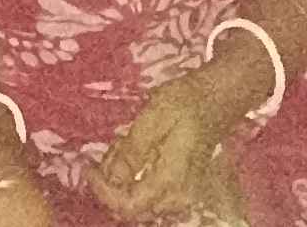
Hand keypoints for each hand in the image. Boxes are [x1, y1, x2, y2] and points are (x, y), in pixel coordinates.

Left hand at [93, 61, 258, 220]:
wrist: (217, 98)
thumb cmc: (186, 102)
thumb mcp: (153, 117)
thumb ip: (132, 151)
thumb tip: (111, 177)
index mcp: (170, 181)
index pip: (128, 206)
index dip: (103, 191)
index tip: (89, 167)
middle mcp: (177, 196)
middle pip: (130, 208)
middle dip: (111, 181)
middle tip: (113, 145)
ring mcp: (180, 195)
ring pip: (137, 201)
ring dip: (121, 177)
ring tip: (125, 142)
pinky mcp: (179, 188)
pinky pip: (147, 193)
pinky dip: (133, 176)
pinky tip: (135, 150)